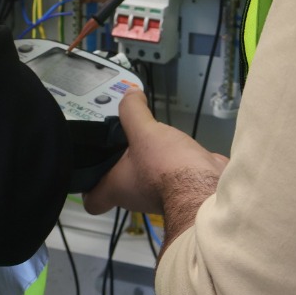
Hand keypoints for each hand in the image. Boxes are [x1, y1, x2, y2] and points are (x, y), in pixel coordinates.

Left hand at [83, 91, 227, 240]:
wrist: (207, 187)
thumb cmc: (166, 167)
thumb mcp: (144, 131)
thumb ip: (133, 111)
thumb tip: (129, 93)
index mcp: (116, 188)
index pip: (93, 201)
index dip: (88, 189)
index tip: (91, 171)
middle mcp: (135, 197)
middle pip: (121, 185)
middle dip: (121, 164)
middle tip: (122, 140)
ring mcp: (159, 195)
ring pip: (147, 177)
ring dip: (149, 161)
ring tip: (149, 137)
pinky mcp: (182, 189)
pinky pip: (174, 174)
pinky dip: (175, 162)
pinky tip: (176, 144)